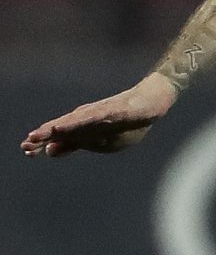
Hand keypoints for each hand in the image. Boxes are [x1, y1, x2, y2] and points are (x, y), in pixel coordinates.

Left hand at [21, 73, 178, 156]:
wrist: (149, 103)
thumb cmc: (125, 122)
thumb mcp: (98, 140)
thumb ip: (74, 144)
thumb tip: (50, 151)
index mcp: (81, 128)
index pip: (59, 136)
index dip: (43, 142)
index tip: (26, 150)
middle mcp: (86, 118)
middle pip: (63, 127)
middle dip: (46, 135)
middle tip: (28, 143)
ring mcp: (100, 113)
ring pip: (75, 122)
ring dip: (59, 129)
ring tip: (43, 134)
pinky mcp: (114, 110)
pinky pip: (96, 118)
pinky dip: (82, 123)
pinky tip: (74, 126)